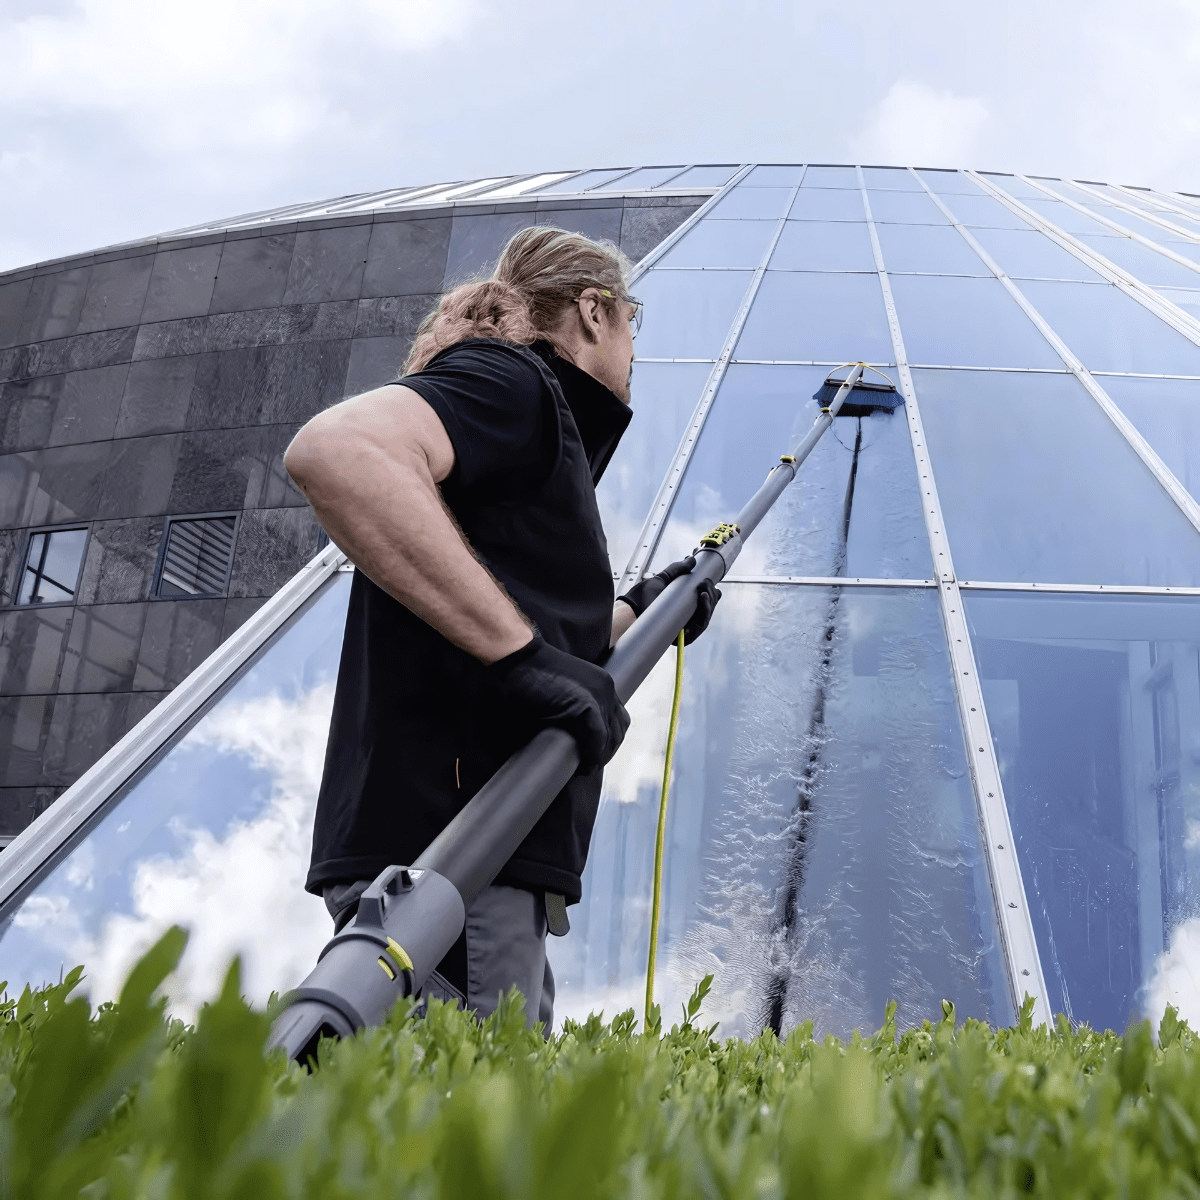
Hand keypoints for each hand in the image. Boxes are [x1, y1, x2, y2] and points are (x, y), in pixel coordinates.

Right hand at [486, 637, 629, 771]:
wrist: (518, 659)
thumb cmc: (529, 677)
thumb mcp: (560, 695)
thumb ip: (572, 713)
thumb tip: (570, 742)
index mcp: (601, 683)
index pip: (617, 718)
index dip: (608, 740)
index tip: (593, 754)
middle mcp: (606, 687)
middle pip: (619, 729)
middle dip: (606, 751)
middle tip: (589, 765)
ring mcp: (599, 694)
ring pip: (611, 737)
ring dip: (600, 757)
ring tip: (585, 768)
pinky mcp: (587, 703)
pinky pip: (597, 739)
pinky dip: (592, 756)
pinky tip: (582, 766)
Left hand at [617, 557, 721, 644]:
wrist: (631, 609)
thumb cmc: (642, 598)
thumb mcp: (663, 579)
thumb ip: (677, 569)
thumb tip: (692, 560)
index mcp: (683, 606)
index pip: (703, 599)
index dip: (709, 589)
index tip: (708, 578)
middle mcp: (686, 617)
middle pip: (708, 606)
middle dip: (710, 592)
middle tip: (705, 581)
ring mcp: (686, 627)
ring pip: (707, 614)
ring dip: (710, 599)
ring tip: (704, 588)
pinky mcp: (685, 636)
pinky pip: (701, 624)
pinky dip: (706, 610)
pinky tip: (703, 597)